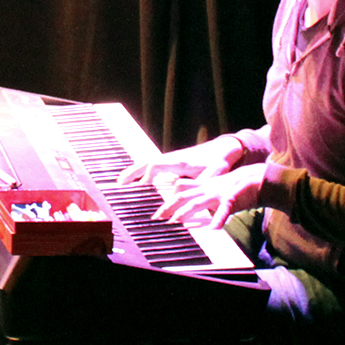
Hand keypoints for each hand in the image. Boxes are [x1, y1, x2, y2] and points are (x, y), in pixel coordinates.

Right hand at [120, 134, 242, 185]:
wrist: (225, 148)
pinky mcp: (174, 162)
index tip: (141, 187)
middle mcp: (173, 158)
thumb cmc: (220, 161)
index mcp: (180, 161)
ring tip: (121, 182)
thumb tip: (193, 196)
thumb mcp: (215, 174)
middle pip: (146, 162)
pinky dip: (142, 171)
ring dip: (134, 171)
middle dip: (132, 172)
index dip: (147, 176)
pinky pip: (153, 166)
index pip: (156, 166)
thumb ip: (203, 184)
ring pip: (148, 163)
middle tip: (119, 183)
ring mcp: (172, 159)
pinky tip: (138, 180)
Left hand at [154, 163, 265, 229]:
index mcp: (203, 186)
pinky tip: (213, 229)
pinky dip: (218, 219)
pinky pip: (224, 210)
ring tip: (175, 222)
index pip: (179, 190)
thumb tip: (188, 207)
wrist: (257, 178)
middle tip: (156, 218)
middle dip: (167, 207)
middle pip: (182, 196)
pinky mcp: (231, 199)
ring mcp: (218, 193)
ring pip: (197, 202)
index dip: (167, 199)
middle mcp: (207, 189)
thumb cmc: (236, 187)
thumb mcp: (215, 189)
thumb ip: (202, 196)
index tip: (156, 211)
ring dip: (185, 213)